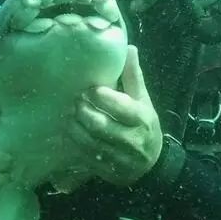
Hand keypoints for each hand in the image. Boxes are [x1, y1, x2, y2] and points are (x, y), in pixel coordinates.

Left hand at [66, 45, 162, 185]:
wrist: (152, 165)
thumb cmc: (144, 126)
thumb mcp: (143, 100)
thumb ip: (133, 76)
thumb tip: (128, 48)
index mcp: (142, 119)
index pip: (121, 107)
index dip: (101, 96)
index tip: (89, 88)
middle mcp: (132, 141)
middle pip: (100, 125)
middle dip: (83, 111)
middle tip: (74, 101)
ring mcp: (119, 159)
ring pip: (89, 142)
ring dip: (74, 128)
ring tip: (68, 115)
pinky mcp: (107, 171)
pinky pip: (85, 157)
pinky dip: (74, 144)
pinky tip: (69, 132)